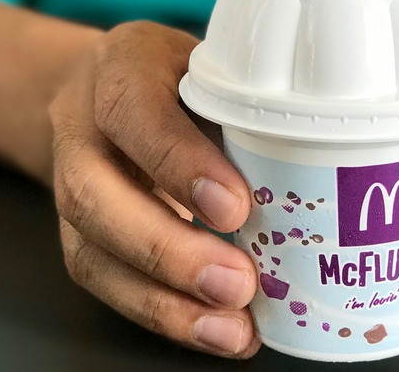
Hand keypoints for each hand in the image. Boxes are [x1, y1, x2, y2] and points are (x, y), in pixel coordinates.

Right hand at [48, 21, 259, 357]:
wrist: (103, 94)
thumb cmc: (176, 79)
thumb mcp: (213, 68)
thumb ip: (247, 106)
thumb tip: (326, 168)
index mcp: (121, 68)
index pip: (134, 108)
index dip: (178, 163)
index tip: (235, 207)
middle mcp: (83, 129)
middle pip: (92, 196)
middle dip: (167, 251)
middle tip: (237, 284)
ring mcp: (73, 186)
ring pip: (90, 252)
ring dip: (163, 302)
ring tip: (230, 328)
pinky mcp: (81, 234)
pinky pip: (106, 281)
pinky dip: (164, 315)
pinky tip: (217, 331)